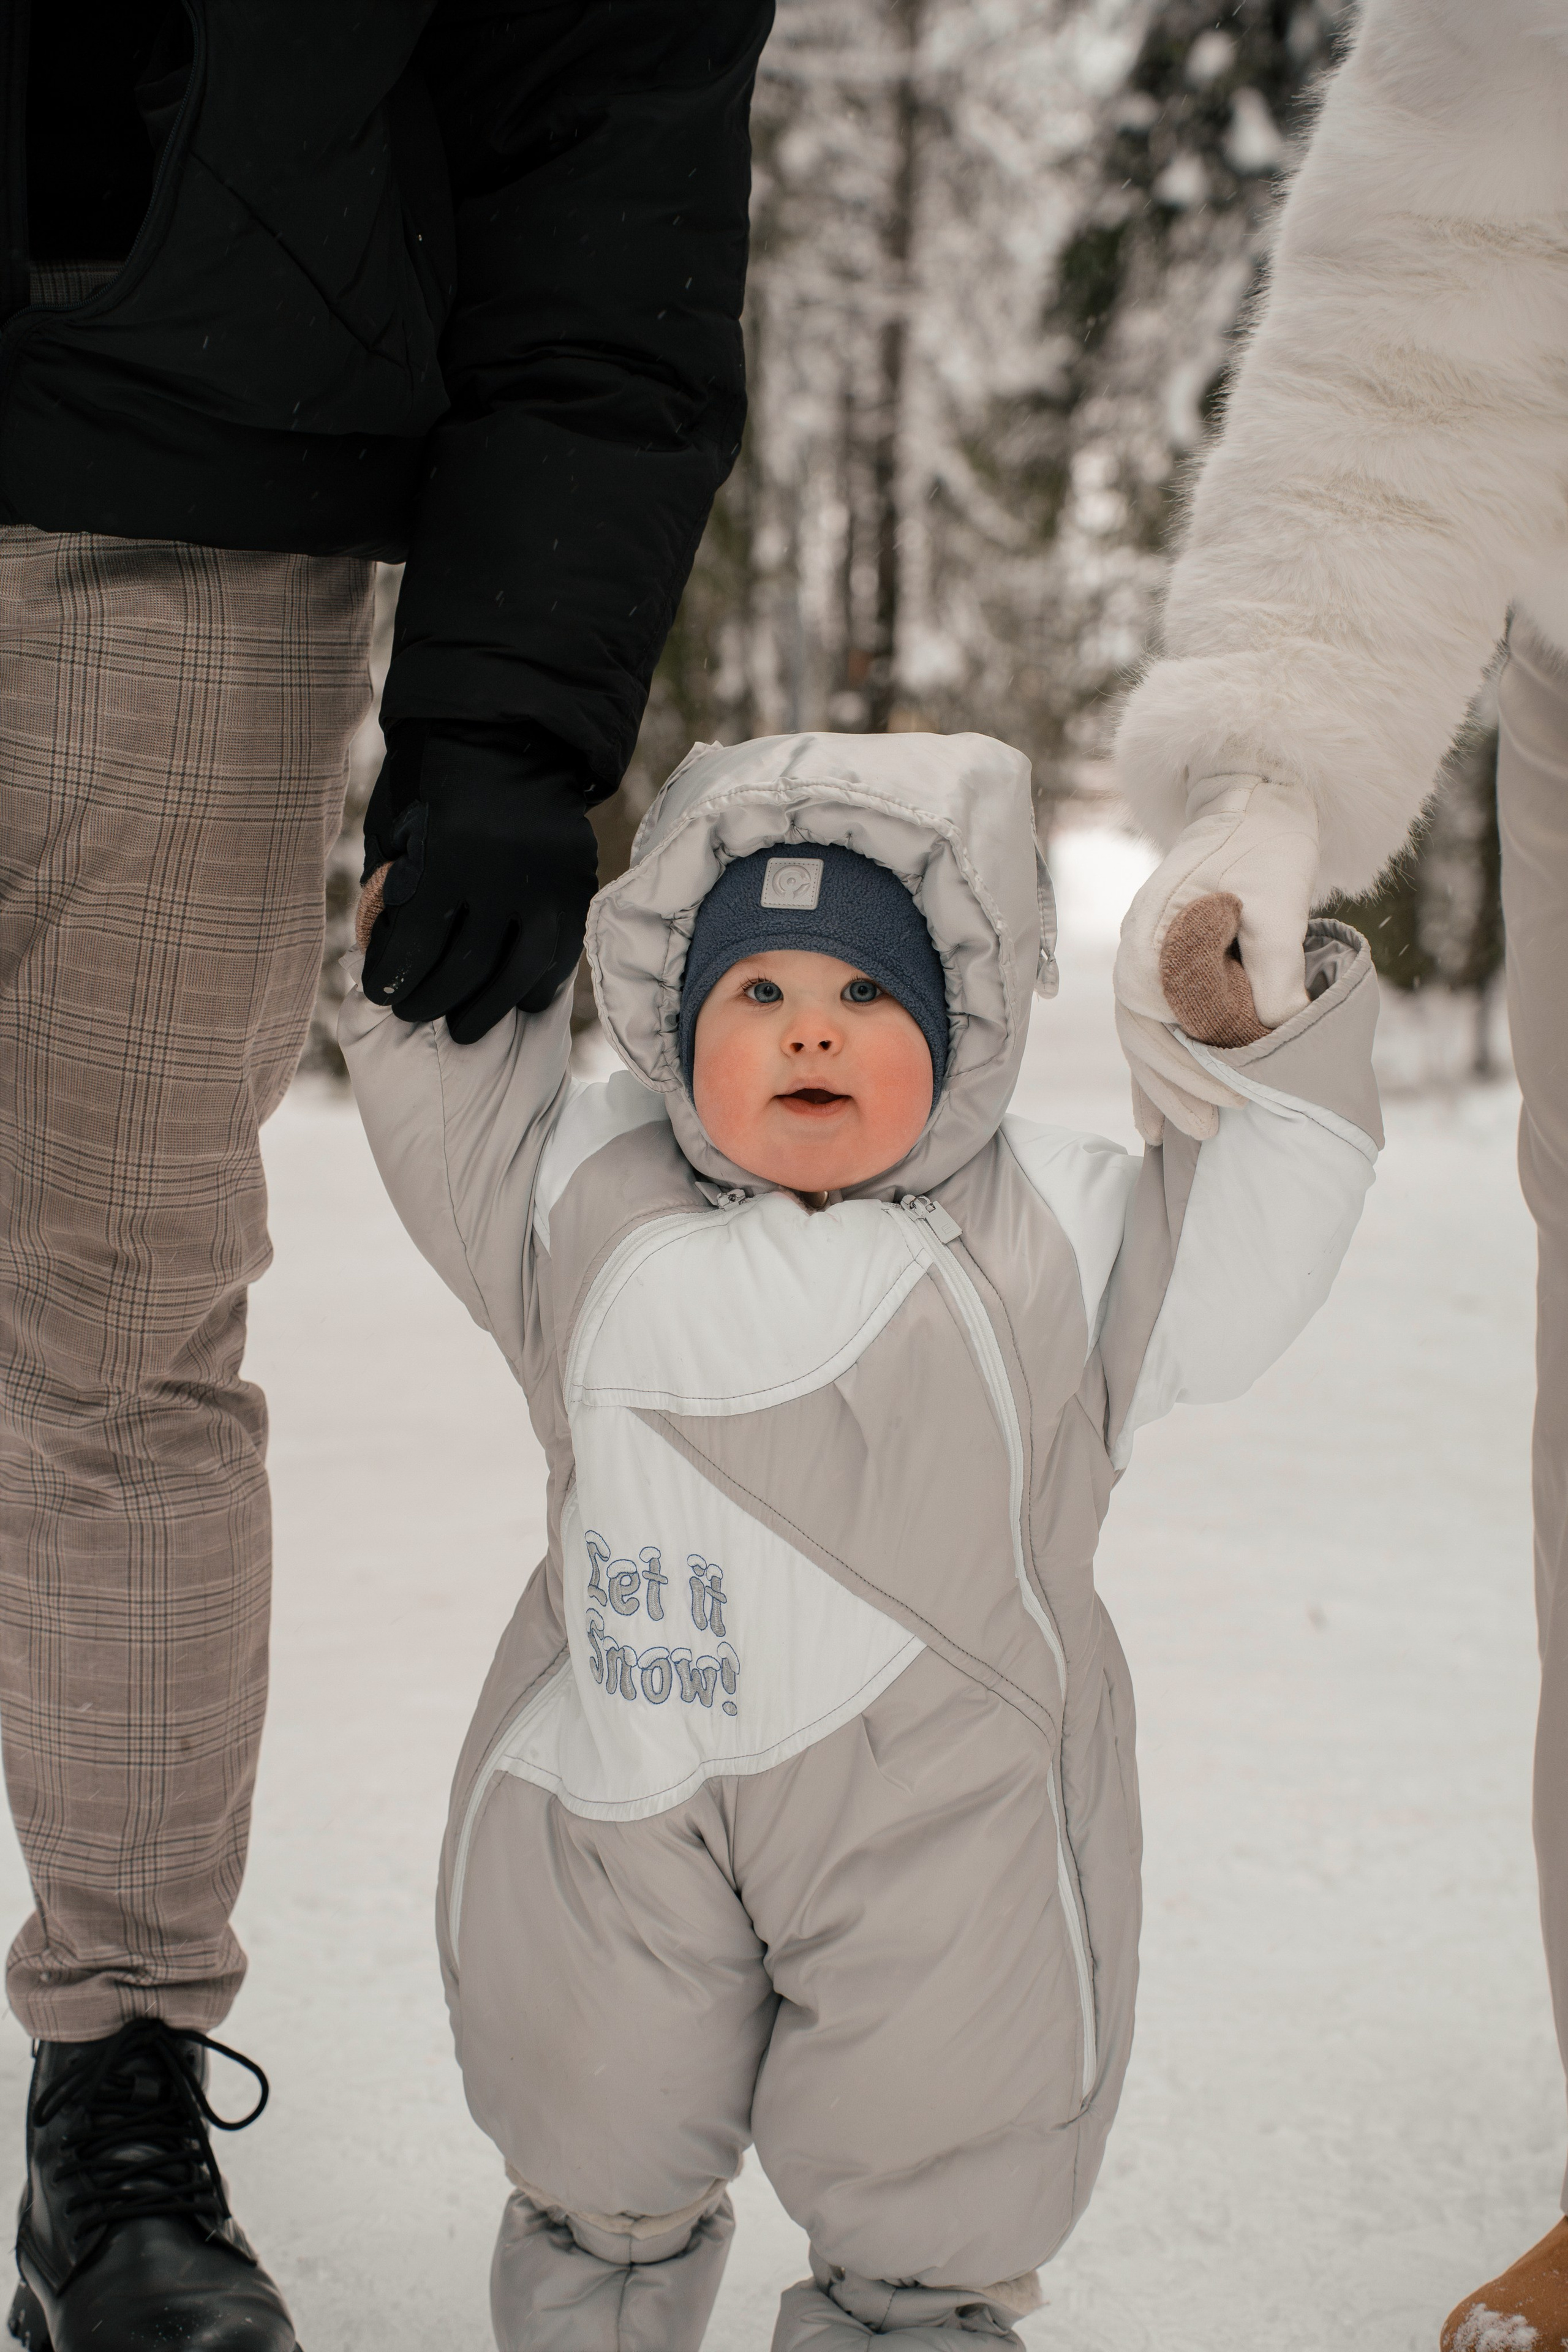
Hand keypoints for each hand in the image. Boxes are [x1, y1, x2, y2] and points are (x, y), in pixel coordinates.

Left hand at [359, 725, 599, 1043]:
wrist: (506, 731)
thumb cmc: (431, 782)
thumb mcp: (395, 828)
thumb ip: (389, 891)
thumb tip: (385, 960)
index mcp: (447, 854)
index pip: (416, 945)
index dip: (393, 981)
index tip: (381, 997)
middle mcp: (502, 872)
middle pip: (465, 968)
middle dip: (431, 1001)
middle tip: (414, 1014)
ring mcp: (547, 881)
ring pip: (521, 973)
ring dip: (487, 1009)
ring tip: (462, 1026)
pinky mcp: (577, 884)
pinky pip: (560, 955)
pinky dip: (536, 986)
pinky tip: (512, 999)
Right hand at [1113, 773, 1319, 1140]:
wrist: (1254, 798)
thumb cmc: (1265, 839)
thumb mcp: (1277, 894)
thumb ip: (1274, 960)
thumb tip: (1280, 1028)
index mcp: (1150, 930)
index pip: (1154, 1011)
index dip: (1190, 1054)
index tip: (1236, 1081)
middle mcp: (1135, 950)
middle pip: (1140, 1035)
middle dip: (1173, 1086)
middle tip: (1216, 1127)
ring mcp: (1145, 961)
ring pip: (1141, 1040)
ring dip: (1163, 1088)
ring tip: (1194, 1133)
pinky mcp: (1164, 969)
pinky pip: (1152, 1030)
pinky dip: (1156, 1073)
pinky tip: (1159, 1117)